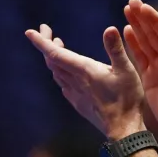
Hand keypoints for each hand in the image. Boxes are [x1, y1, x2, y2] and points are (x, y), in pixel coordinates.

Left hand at [25, 25, 145, 139]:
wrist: (122, 128)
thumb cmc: (127, 99)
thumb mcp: (126, 70)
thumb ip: (116, 49)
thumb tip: (110, 28)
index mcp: (84, 70)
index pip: (55, 54)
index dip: (41, 42)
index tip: (30, 31)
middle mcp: (75, 81)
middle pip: (52, 61)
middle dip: (46, 45)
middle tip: (47, 32)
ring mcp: (75, 93)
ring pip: (55, 72)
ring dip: (53, 58)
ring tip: (57, 47)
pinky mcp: (78, 102)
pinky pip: (62, 84)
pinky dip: (59, 72)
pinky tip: (65, 73)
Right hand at [123, 0, 157, 152]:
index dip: (156, 22)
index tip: (144, 8)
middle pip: (155, 35)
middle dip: (144, 18)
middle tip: (131, 1)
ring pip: (147, 42)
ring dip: (137, 27)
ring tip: (127, 10)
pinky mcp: (151, 78)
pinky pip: (141, 57)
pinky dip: (134, 44)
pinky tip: (126, 32)